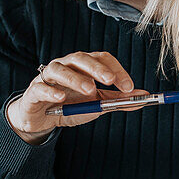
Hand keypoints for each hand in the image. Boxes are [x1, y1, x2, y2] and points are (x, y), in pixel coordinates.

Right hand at [7, 51, 147, 143]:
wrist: (42, 119)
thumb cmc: (71, 106)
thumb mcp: (96, 104)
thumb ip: (118, 100)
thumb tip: (144, 96)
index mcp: (83, 66)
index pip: (101, 58)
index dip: (116, 70)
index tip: (128, 87)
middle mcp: (66, 65)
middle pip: (80, 58)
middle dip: (96, 68)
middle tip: (110, 81)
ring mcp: (48, 77)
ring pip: (59, 69)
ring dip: (75, 78)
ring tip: (89, 90)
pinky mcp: (34, 91)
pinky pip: (41, 87)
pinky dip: (50, 91)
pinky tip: (60, 98)